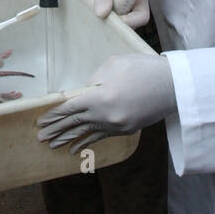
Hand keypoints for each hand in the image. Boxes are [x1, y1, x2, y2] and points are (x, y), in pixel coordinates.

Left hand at [37, 53, 174, 148]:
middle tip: (40, 137)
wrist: (174, 85)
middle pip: (75, 122)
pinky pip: (101, 136)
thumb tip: (85, 92)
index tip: (42, 121)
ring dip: (68, 139)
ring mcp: (117, 125)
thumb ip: (95, 80)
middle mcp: (106, 115)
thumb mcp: (114, 65)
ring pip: (86, 132)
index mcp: (100, 98)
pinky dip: (87, 142)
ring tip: (52, 145)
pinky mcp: (126, 129)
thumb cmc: (143, 68)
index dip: (55, 114)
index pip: (70, 108)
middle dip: (57, 129)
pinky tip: (75, 148)